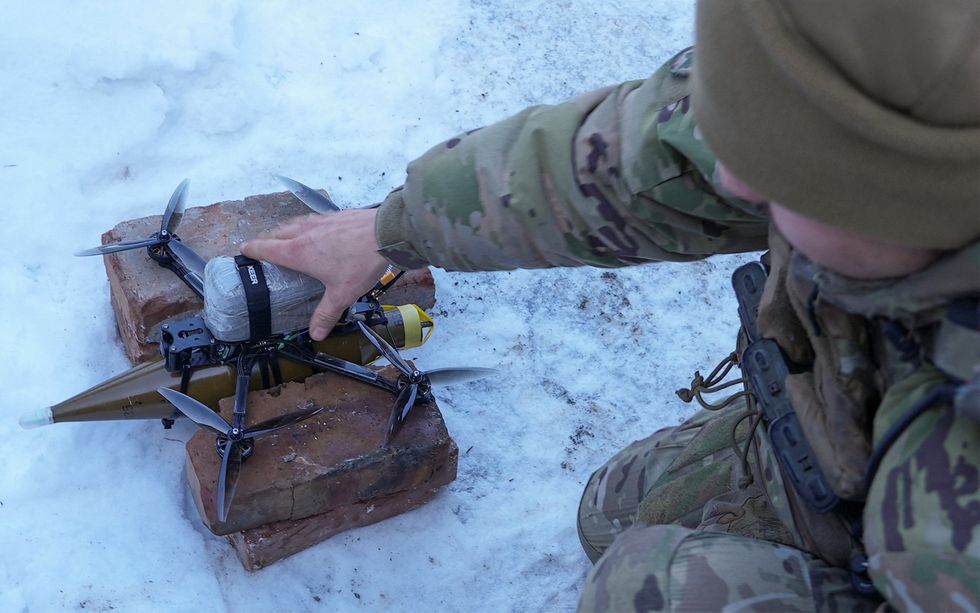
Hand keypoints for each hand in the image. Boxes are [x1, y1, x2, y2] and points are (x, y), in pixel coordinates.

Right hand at [240, 209, 389, 339]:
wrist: (384, 233)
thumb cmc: (359, 263)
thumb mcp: (341, 294)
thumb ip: (326, 314)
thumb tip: (316, 335)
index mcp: (297, 252)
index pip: (265, 248)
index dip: (251, 249)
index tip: (243, 251)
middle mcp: (303, 233)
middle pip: (275, 234)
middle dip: (267, 241)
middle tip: (264, 250)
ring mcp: (318, 221)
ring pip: (293, 224)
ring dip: (285, 232)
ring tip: (286, 240)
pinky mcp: (334, 215)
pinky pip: (311, 220)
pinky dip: (305, 226)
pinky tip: (316, 232)